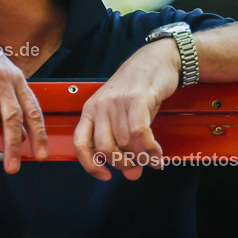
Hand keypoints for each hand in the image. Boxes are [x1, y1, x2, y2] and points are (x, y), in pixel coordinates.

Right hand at [0, 14, 47, 172]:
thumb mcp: (1, 72)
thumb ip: (11, 99)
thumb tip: (24, 129)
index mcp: (15, 79)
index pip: (32, 110)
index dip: (38, 134)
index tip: (41, 154)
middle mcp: (1, 81)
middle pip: (13, 118)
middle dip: (15, 146)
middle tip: (13, 166)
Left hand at [73, 39, 179, 180]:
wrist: (155, 60)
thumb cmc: (138, 90)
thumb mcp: (127, 118)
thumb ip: (126, 146)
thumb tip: (133, 174)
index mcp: (90, 111)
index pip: (80, 144)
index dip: (90, 165)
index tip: (105, 176)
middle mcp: (99, 106)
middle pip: (104, 148)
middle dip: (122, 163)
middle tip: (137, 165)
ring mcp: (116, 102)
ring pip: (125, 142)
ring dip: (141, 156)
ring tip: (152, 158)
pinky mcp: (136, 98)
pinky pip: (138, 132)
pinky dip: (149, 148)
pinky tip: (156, 154)